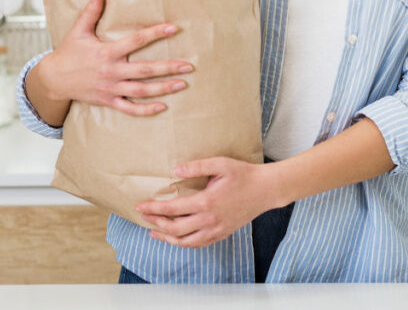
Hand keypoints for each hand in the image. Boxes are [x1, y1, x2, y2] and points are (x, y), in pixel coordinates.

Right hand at [36, 0, 191, 116]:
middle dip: (168, 68)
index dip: (155, 34)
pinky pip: (130, 108)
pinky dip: (146, 110)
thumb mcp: (78, 31)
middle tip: (189, 65)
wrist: (54, 80)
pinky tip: (162, 106)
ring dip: (163, 88)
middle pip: (144, 70)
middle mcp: (111, 71)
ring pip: (141, 90)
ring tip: (183, 84)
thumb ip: (91, 12)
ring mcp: (111, 88)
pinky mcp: (109, 101)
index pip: (136, 41)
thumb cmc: (68, 53)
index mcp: (106, 52)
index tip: (174, 28)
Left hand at [135, 158, 283, 247]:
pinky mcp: (222, 233)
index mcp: (206, 202)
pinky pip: (199, 244)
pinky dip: (184, 243)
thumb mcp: (221, 164)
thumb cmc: (244, 174)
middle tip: (144, 217)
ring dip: (167, 238)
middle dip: (156, 223)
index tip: (140, 206)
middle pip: (175, 229)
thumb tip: (175, 170)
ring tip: (154, 233)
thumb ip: (197, 166)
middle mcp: (209, 220)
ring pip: (185, 241)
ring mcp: (216, 229)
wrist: (266, 190)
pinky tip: (178, 238)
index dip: (153, 209)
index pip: (172, 209)